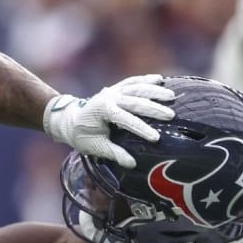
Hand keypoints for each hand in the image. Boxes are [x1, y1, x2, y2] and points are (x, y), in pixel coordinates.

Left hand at [43, 74, 175, 167]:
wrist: (70, 119)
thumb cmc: (83, 135)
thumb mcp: (95, 147)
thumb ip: (113, 153)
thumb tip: (132, 163)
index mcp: (102, 110)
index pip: (125, 119)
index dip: (141, 128)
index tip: (156, 138)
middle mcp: (109, 96)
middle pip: (135, 101)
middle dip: (154, 108)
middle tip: (171, 115)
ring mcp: (113, 90)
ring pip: (136, 87)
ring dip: (154, 90)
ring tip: (171, 96)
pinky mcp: (116, 88)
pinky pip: (133, 81)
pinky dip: (146, 79)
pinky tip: (160, 78)